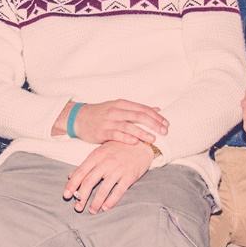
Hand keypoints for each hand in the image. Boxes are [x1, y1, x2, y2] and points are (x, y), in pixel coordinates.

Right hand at [52, 99, 168, 144]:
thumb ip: (138, 109)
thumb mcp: (119, 107)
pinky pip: (116, 134)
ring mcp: (109, 121)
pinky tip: (135, 142)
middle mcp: (116, 111)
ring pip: (129, 125)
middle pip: (139, 115)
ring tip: (153, 139)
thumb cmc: (102, 113)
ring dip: (142, 132)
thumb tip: (157, 109)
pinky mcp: (102, 131)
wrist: (79, 118)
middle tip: (164, 132)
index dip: (156, 116)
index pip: (143, 108)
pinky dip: (126, 138)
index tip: (166, 124)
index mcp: (122, 104)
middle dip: (153, 124)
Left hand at [63, 141, 154, 213]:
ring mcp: (118, 170)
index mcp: (97, 156)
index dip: (72, 185)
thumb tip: (71, 176)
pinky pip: (118, 191)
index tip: (66, 195)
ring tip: (92, 210)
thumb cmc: (119, 148)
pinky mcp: (129, 176)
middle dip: (82, 196)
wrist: (142, 144)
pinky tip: (106, 208)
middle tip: (77, 207)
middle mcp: (106, 163)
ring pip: (103, 189)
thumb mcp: (100, 152)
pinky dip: (111, 201)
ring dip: (96, 202)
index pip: (81, 172)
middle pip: (89, 182)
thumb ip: (86, 164)